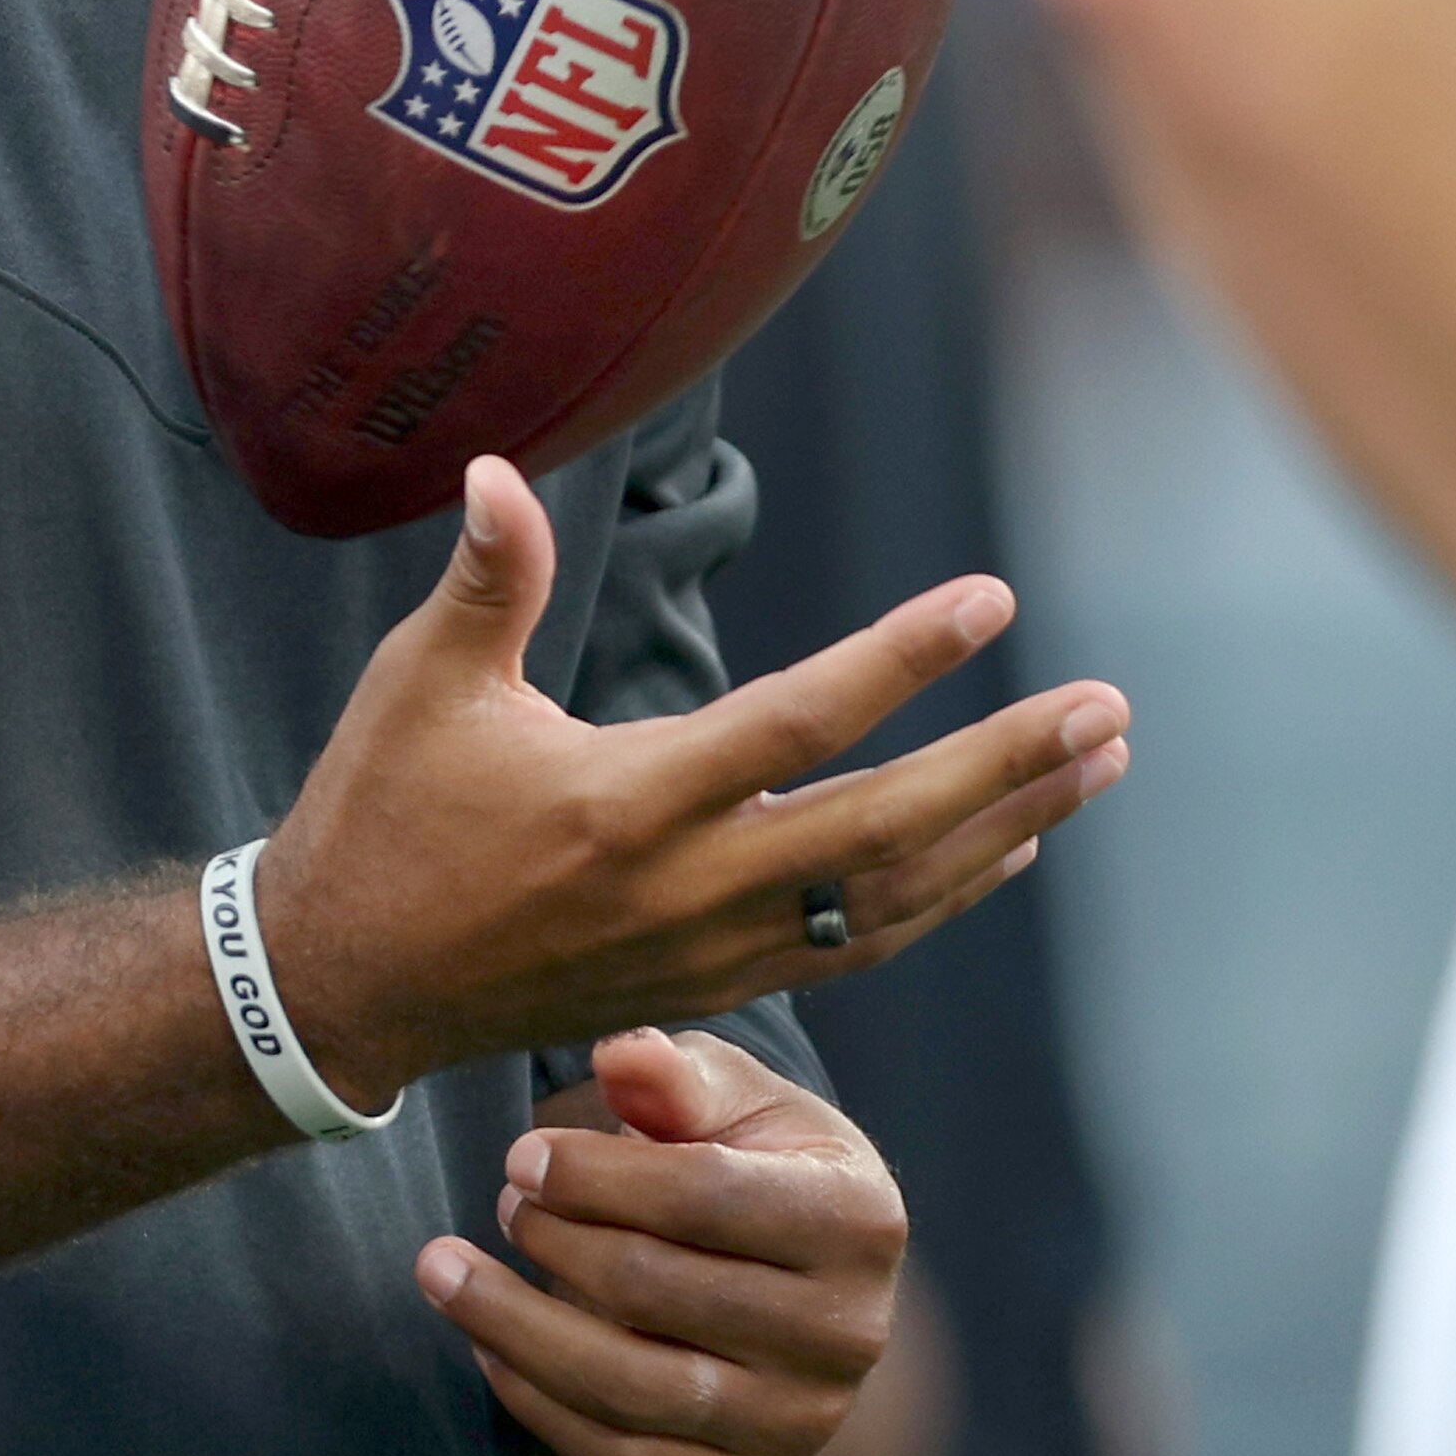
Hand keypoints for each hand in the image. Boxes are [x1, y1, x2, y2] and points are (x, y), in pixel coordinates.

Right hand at [256, 456, 1130, 1108]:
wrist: (346, 986)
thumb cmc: (381, 815)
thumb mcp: (418, 685)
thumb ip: (485, 578)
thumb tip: (498, 466)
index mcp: (622, 802)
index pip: (795, 721)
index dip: (901, 660)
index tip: (993, 601)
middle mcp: (685, 888)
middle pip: (885, 828)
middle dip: (1008, 766)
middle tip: (1109, 709)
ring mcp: (707, 951)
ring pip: (894, 898)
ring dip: (1006, 828)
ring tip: (1097, 765)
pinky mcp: (710, 989)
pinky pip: (860, 946)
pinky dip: (947, 897)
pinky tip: (1011, 850)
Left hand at [418, 1027, 900, 1455]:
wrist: (807, 1278)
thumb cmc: (760, 1161)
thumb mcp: (737, 1097)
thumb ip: (679, 1075)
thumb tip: (621, 1056)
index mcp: (858, 1219)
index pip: (704, 1195)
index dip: (596, 1174)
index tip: (521, 1155)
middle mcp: (846, 1334)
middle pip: (654, 1291)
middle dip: (552, 1239)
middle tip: (502, 1201)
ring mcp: (800, 1422)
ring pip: (627, 1387)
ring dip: (514, 1326)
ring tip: (445, 1270)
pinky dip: (537, 1404)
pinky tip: (485, 1345)